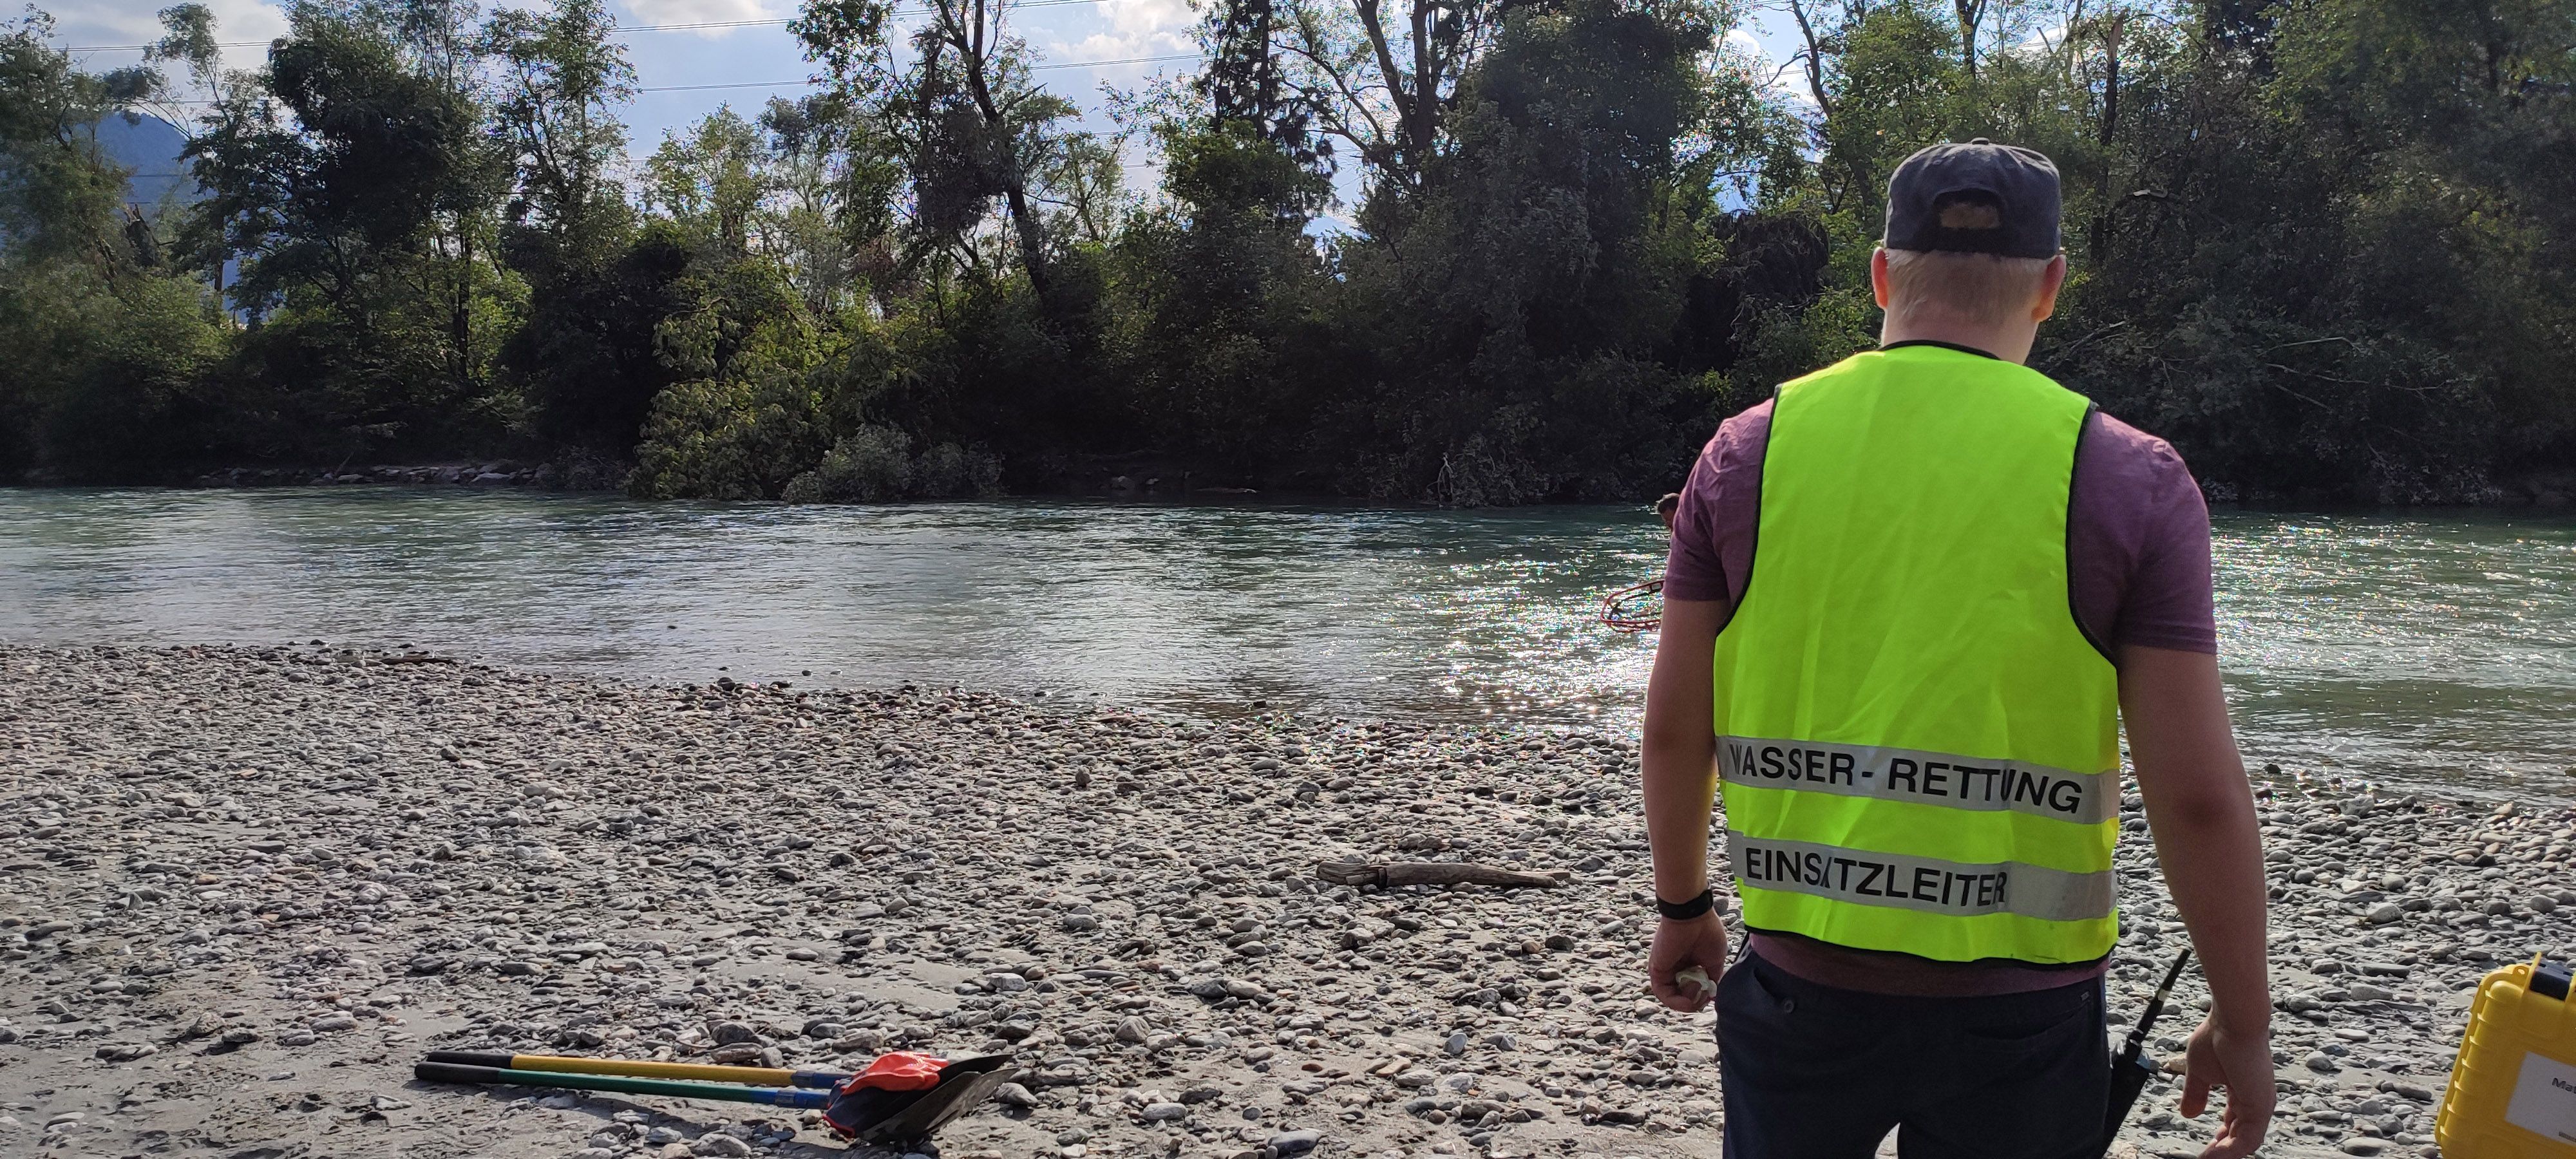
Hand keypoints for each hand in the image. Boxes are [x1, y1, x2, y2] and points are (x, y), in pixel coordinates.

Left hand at [1645, 912, 1729, 1011]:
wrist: (1693, 916)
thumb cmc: (1706, 932)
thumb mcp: (1715, 962)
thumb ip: (1712, 980)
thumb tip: (1711, 996)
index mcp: (1688, 965)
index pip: (1692, 990)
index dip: (1702, 997)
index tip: (1711, 994)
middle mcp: (1675, 969)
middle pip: (1682, 996)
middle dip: (1696, 1001)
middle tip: (1705, 995)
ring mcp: (1665, 970)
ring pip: (1673, 998)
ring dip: (1688, 1003)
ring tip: (1699, 994)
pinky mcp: (1657, 971)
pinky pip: (1664, 994)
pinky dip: (1677, 1001)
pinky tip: (1691, 997)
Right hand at [2180, 1013, 2274, 1158]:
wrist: (2233, 1021)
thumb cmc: (2217, 1037)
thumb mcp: (2199, 1071)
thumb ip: (2195, 1093)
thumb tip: (2188, 1114)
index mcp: (2243, 1090)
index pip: (2235, 1120)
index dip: (2222, 1136)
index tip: (2207, 1147)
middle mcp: (2255, 1100)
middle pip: (2241, 1134)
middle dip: (2224, 1150)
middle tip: (2206, 1158)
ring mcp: (2260, 1104)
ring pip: (2245, 1141)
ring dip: (2225, 1154)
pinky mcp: (2260, 1107)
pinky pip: (2247, 1139)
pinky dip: (2230, 1151)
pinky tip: (2212, 1155)